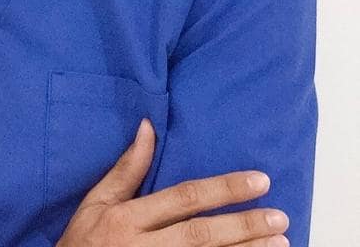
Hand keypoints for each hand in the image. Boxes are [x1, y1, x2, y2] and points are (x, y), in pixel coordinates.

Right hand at [57, 118, 289, 246]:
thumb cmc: (82, 242)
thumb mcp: (96, 202)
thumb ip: (126, 168)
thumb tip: (148, 127)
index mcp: (127, 218)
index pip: (183, 198)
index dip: (223, 189)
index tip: (259, 181)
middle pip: (202, 235)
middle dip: (244, 225)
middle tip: (279, 216)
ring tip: (280, 243)